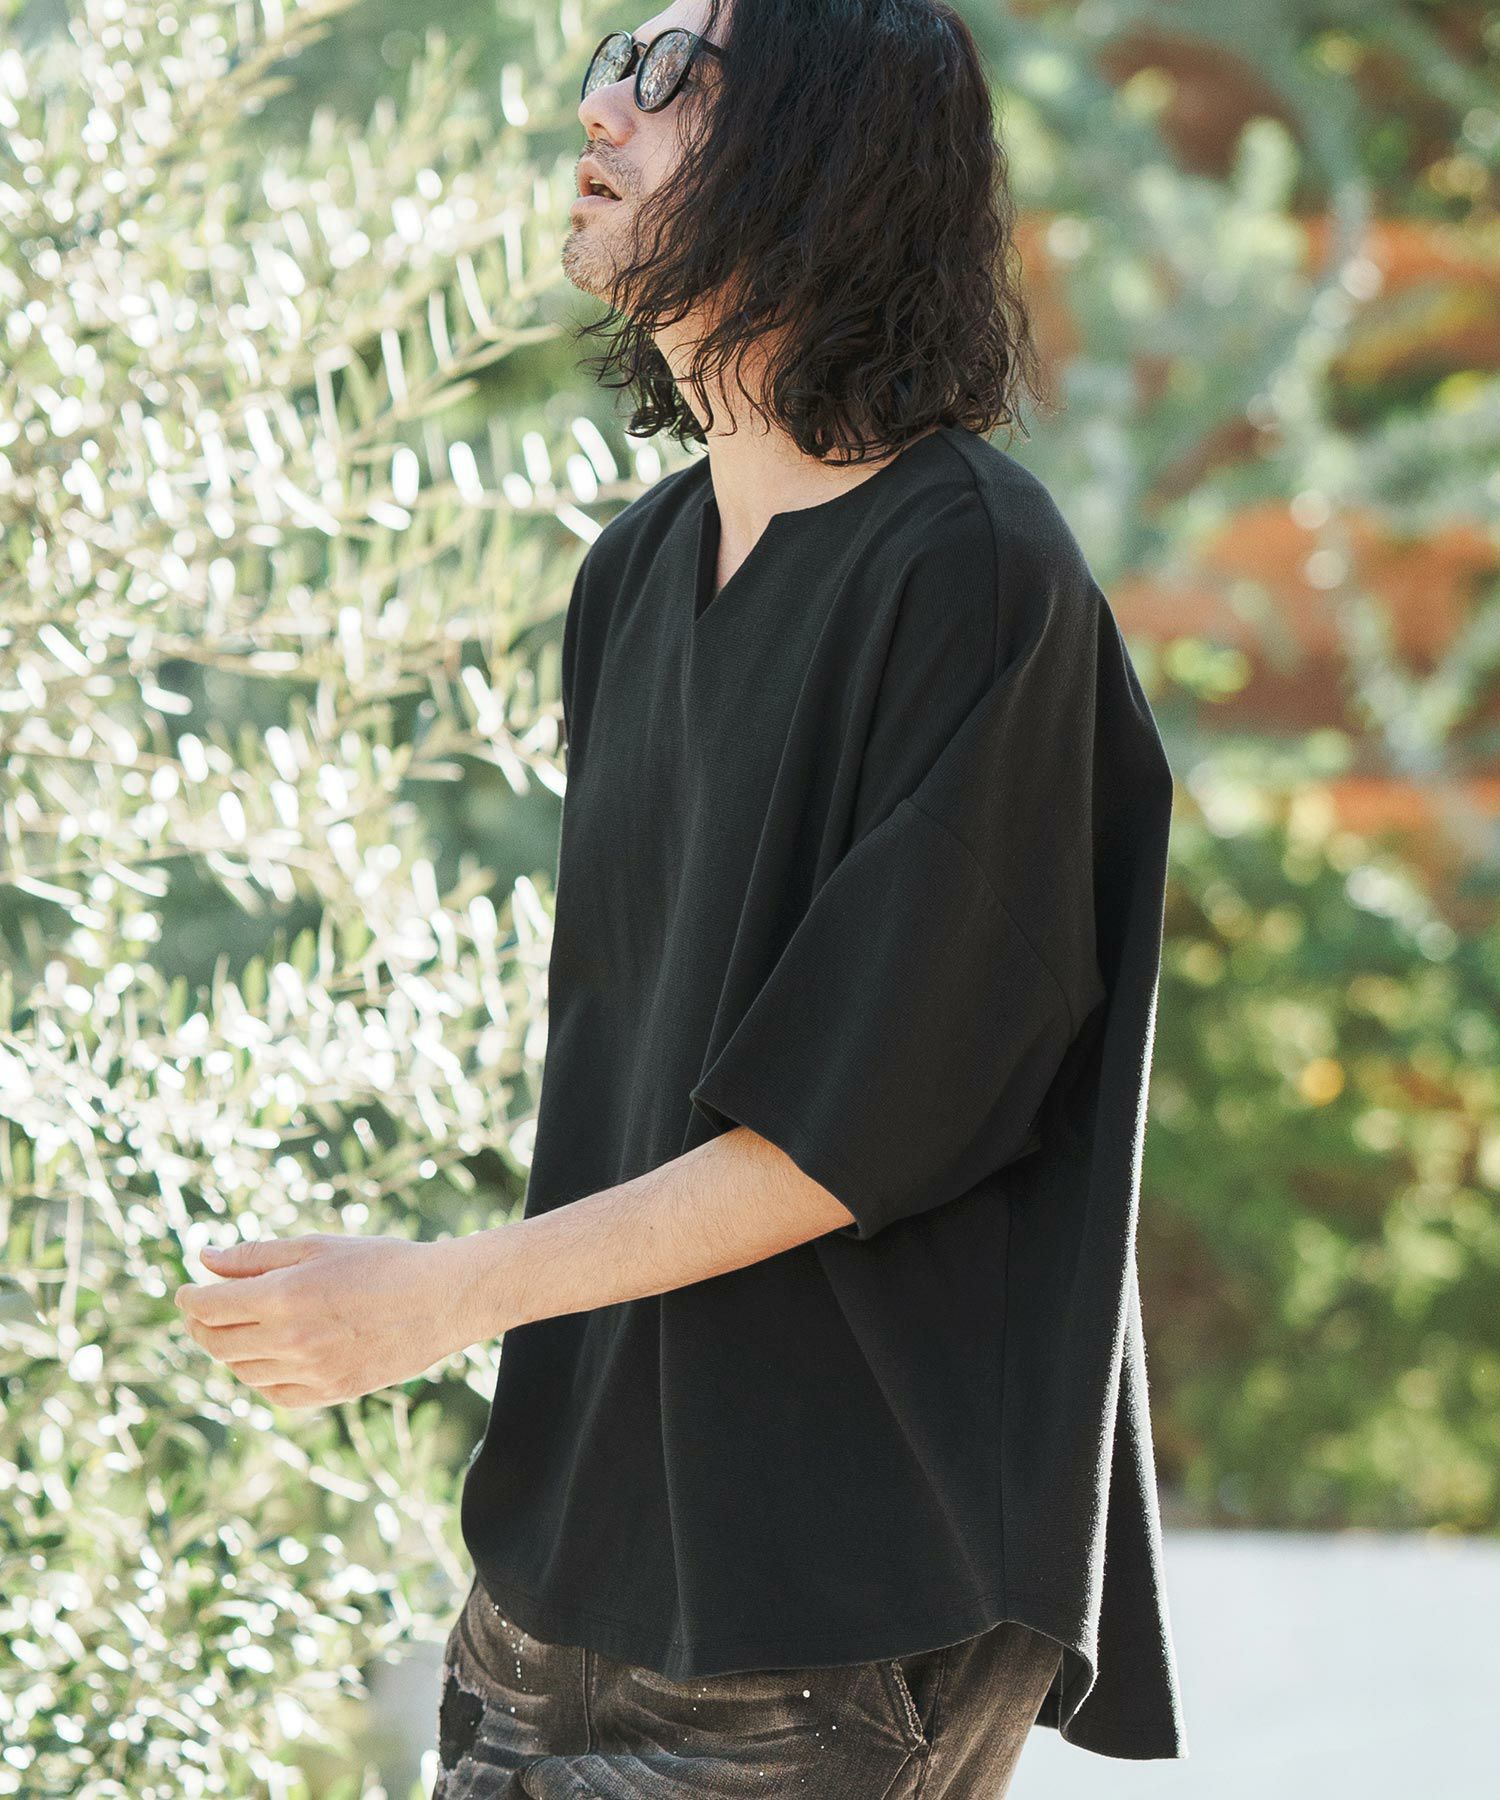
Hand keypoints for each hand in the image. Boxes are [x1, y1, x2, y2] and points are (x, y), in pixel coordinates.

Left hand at [173, 1232, 481, 1409]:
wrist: (442, 1300)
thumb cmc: (381, 1262)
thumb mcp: (318, 1246)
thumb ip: (256, 1256)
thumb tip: (204, 1259)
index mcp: (284, 1296)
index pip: (209, 1307)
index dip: (189, 1298)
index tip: (186, 1291)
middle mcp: (290, 1340)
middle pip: (217, 1343)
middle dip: (200, 1325)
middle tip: (203, 1310)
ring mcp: (309, 1372)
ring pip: (241, 1370)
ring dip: (228, 1350)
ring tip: (237, 1329)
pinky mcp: (329, 1393)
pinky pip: (274, 1392)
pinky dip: (259, 1375)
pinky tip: (268, 1355)